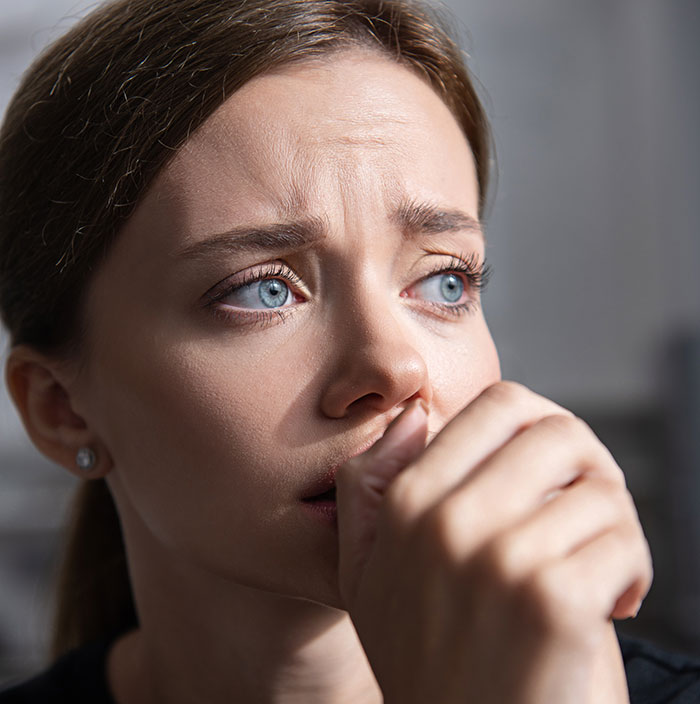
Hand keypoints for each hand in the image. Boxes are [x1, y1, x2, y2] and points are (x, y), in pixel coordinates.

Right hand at [336, 381, 651, 703]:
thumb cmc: (421, 655)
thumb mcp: (363, 568)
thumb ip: (369, 482)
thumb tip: (411, 414)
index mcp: (407, 501)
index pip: (501, 402)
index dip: (544, 425)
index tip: (554, 471)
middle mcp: (448, 521)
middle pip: (561, 432)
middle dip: (591, 467)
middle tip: (588, 512)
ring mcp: (500, 559)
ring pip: (601, 488)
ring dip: (616, 526)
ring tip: (599, 566)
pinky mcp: (554, 602)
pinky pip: (623, 542)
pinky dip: (634, 571)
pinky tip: (615, 604)